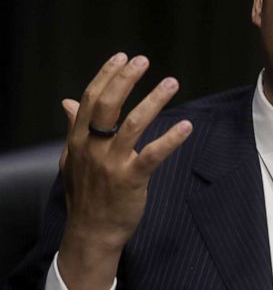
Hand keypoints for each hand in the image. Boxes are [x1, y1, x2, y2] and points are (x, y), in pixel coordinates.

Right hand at [57, 53, 191, 289]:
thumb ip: (74, 128)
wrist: (91, 232)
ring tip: (170, 82)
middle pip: (107, 105)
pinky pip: (153, 154)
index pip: (90, 99)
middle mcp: (92, 148)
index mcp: (79, 140)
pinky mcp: (131, 179)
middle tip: (143, 61)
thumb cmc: (86, 194)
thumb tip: (68, 102)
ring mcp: (111, 164)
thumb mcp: (73, 159)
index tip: (122, 57)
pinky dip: (170, 138)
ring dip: (154, 100)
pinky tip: (186, 125)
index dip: (106, 76)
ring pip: (133, 124)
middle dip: (125, 79)